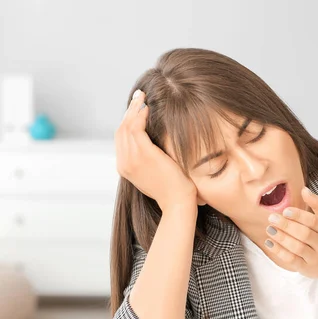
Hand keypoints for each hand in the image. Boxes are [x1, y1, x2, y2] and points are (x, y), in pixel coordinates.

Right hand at [115, 90, 197, 210]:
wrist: (178, 203)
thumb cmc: (173, 190)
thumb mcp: (155, 174)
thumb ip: (149, 160)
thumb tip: (155, 145)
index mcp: (125, 168)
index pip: (120, 139)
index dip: (126, 121)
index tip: (136, 109)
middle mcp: (124, 163)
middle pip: (120, 130)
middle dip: (129, 111)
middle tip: (138, 96)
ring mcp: (132, 159)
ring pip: (126, 126)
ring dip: (134, 109)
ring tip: (143, 97)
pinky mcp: (144, 155)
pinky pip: (137, 128)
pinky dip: (141, 115)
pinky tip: (149, 109)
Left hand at [264, 187, 317, 278]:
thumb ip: (317, 203)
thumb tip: (303, 189)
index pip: (313, 222)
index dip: (299, 216)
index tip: (285, 211)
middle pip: (304, 234)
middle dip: (286, 226)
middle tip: (272, 218)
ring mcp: (316, 258)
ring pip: (297, 248)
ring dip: (281, 238)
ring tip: (269, 229)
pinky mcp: (307, 269)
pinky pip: (292, 260)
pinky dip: (280, 252)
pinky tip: (270, 242)